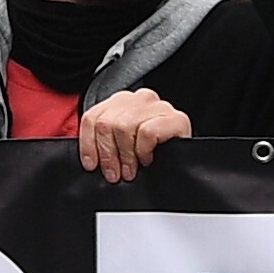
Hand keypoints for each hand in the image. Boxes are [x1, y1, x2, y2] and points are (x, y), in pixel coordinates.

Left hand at [74, 86, 193, 182]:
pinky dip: (144, 150)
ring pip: (125, 126)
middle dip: (108, 153)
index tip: (92, 165)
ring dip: (126, 154)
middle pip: (107, 122)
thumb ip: (104, 142)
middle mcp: (140, 99)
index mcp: (122, 101)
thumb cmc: (152, 154)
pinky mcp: (176, 118)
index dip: (88, 144)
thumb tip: (89, 159)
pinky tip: (148, 159)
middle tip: (114, 173)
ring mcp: (159, 106)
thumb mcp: (121, 146)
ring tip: (131, 170)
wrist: (185, 160)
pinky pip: (147, 132)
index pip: (93, 116)